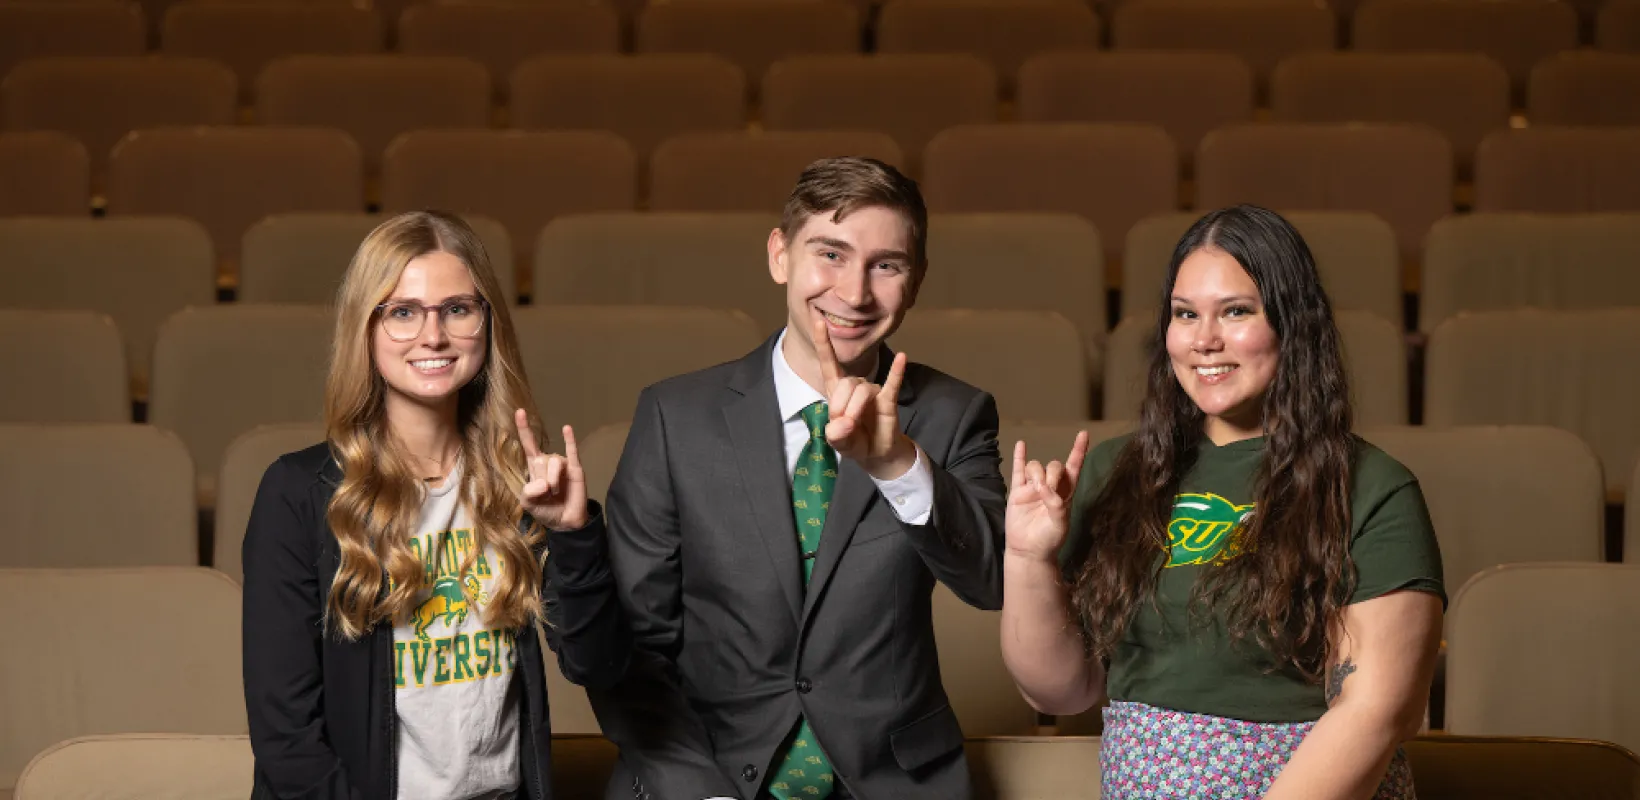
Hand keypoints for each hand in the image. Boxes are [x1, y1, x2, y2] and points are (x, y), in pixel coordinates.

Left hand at [514, 409, 587, 530]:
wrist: (566, 522)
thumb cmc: (546, 510)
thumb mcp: (529, 504)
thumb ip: (529, 492)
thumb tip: (544, 483)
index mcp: (534, 468)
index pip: (528, 445)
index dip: (524, 429)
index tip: (520, 412)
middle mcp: (548, 462)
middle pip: (541, 459)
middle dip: (543, 479)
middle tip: (547, 495)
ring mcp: (562, 464)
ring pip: (554, 461)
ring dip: (554, 479)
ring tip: (556, 492)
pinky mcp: (575, 468)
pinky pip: (572, 451)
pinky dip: (569, 440)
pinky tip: (567, 429)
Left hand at [812, 315, 914, 479]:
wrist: (876, 453)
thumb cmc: (854, 441)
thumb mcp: (837, 442)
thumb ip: (835, 436)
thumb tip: (844, 425)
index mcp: (837, 390)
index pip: (828, 363)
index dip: (823, 343)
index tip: (817, 322)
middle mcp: (854, 385)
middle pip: (846, 383)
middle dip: (841, 406)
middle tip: (843, 426)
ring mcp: (873, 391)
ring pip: (862, 390)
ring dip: (855, 410)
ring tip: (855, 427)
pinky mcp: (888, 399)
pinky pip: (892, 383)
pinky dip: (896, 371)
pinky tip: (902, 358)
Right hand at [1004, 432, 1087, 562]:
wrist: (1028, 551)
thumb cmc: (1050, 540)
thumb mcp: (1060, 525)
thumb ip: (1056, 505)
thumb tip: (1044, 488)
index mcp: (1066, 493)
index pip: (1074, 468)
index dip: (1079, 451)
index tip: (1084, 434)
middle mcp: (1051, 487)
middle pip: (1054, 466)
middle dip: (1052, 473)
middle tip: (1046, 491)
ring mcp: (1033, 488)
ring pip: (1036, 466)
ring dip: (1037, 473)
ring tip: (1035, 489)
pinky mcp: (1018, 492)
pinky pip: (1018, 470)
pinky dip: (1019, 457)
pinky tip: (1021, 444)